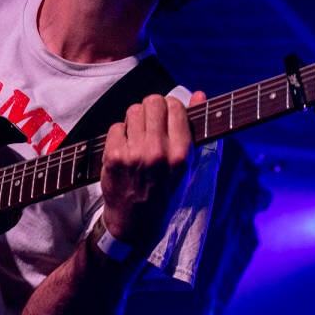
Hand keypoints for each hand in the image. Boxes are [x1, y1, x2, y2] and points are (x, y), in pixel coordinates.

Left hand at [99, 90, 204, 249]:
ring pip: (133, 110)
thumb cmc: (164, 189)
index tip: (167, 117)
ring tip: (138, 138)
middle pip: (153, 102)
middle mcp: (159, 152)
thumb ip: (193, 126)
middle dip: (151, 108)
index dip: (170, 107)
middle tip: (150, 123)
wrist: (134, 220)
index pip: (175, 106)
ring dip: (135, 120)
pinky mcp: (113, 156)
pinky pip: (116, 126)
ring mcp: (135, 154)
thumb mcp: (186, 163)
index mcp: (181, 154)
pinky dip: (119, 135)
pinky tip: (125, 150)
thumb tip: (200, 93)